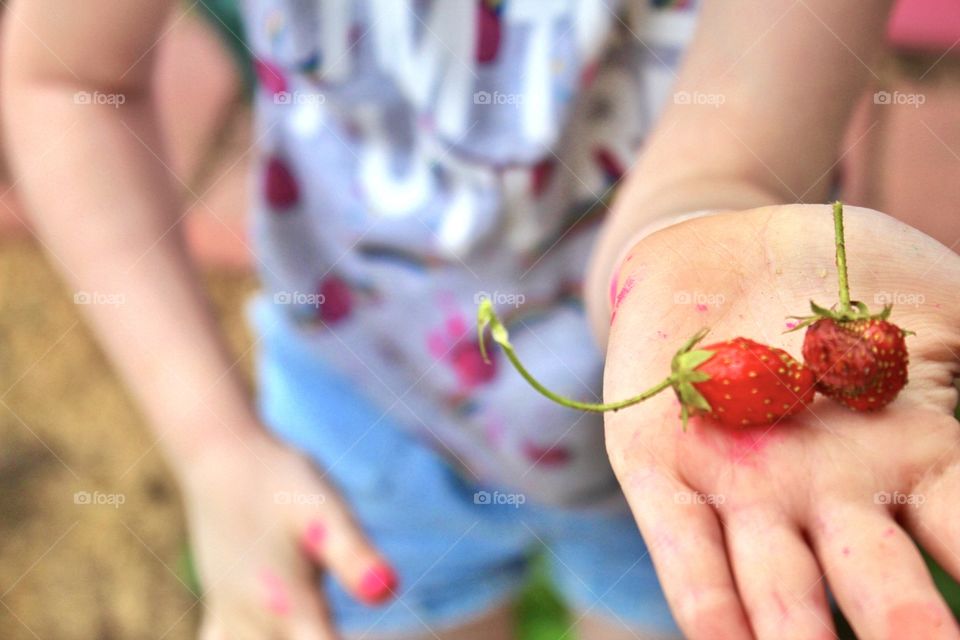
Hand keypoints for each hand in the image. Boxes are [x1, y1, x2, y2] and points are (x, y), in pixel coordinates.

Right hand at [181, 433, 395, 639]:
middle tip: (329, 634)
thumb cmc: (280, 480)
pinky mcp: (221, 613)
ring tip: (308, 635)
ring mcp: (232, 622)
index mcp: (287, 606)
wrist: (219, 456)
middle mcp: (255, 625)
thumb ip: (353, 554)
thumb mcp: (324, 508)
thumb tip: (388, 590)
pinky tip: (263, 636)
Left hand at [603, 204, 959, 638]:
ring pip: (781, 588)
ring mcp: (748, 488)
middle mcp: (833, 498)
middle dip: (907, 632)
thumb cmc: (851, 283)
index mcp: (917, 465)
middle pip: (881, 593)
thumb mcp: (941, 310)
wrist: (728, 248)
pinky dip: (705, 602)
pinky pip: (683, 548)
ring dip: (799, 637)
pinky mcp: (661, 467)